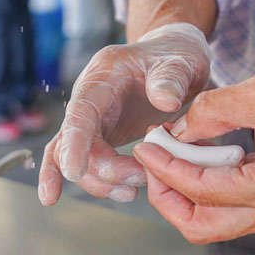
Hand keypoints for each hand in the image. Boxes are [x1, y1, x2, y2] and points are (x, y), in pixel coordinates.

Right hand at [38, 23, 211, 204]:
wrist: (174, 60)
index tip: (74, 171)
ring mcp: (92, 121)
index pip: (80, 111)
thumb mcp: (181, 59)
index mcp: (103, 77)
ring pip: (80, 160)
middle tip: (139, 178)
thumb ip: (171, 77)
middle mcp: (88, 100)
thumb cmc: (175, 56)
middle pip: (76, 144)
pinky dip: (92, 184)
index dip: (74, 142)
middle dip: (103, 170)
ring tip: (136, 189)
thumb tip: (165, 101)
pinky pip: (87, 165)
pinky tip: (83, 199)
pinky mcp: (101, 139)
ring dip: (104, 182)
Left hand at [131, 62, 254, 241]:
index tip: (146, 146)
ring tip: (171, 158)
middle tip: (153, 162)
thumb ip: (212, 111)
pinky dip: (207, 190)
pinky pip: (231, 210)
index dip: (166, 168)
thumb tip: (175, 130)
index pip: (202, 190)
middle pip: (201, 227)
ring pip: (214, 223)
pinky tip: (198, 159)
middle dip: (168, 196)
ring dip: (186, 194)